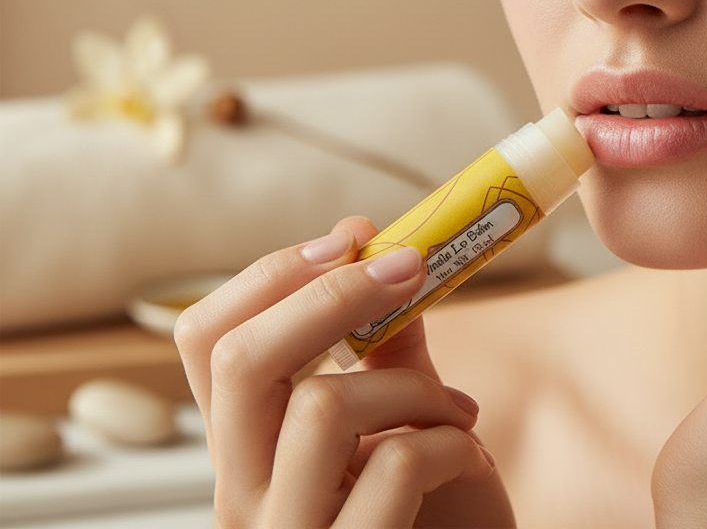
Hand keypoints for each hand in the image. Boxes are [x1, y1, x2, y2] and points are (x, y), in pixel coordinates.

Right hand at [175, 216, 513, 527]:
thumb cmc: (432, 518)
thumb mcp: (400, 429)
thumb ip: (388, 359)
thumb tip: (392, 262)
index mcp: (246, 450)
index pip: (205, 340)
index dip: (272, 272)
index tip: (352, 238)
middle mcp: (243, 496)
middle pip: (240, 362)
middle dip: (331, 296)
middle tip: (408, 267)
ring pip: (319, 410)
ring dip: (412, 387)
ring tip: (461, 412)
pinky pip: (391, 469)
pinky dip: (448, 443)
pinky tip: (470, 456)